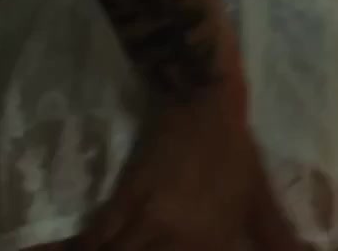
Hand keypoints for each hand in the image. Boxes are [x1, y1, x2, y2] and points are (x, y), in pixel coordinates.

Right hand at [80, 87, 307, 250]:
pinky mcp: (122, 201)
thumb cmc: (235, 150)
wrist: (201, 100)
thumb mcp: (259, 197)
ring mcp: (145, 221)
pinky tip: (60, 249)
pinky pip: (96, 238)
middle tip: (135, 249)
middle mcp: (174, 237)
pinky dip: (80, 248)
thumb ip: (277, 236)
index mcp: (208, 241)